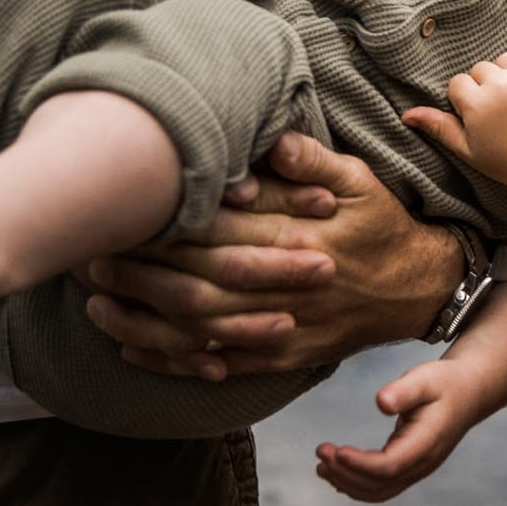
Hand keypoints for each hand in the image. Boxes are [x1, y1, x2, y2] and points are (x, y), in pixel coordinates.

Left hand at [81, 131, 460, 379]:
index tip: (123, 217)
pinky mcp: (281, 356)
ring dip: (145, 322)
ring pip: (201, 332)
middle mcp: (286, 289)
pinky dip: (175, 363)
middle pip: (199, 284)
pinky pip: (220, 365)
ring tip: (96, 306)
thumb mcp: (360, 180)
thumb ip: (312, 161)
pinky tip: (134, 352)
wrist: (419, 288)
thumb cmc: (382, 224)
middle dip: (141, 274)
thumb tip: (273, 140)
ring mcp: (282, 329)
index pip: (222, 234)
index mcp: (300, 239)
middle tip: (88, 259)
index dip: (169, 227)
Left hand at [313, 357, 485, 502]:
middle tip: (320, 452)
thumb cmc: (445, 383)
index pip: (390, 465)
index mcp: (427, 443)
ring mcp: (417, 470)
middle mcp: (423, 464)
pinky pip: (382, 487)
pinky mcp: (410, 468)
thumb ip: (404, 390)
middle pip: (380, 483)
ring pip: (379, 491)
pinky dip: (357, 485)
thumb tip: (381, 402)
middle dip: (346, 472)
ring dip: (348, 483)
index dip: (361, 464)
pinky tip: (338, 474)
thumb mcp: (426, 378)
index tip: (335, 451)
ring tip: (321, 467)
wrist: (468, 393)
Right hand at [403, 54, 506, 224]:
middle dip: (485, 86)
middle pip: (480, 69)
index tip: (479, 120)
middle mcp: (502, 84)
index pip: (458, 84)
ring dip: (506, 76)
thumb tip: (406, 114)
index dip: (465, 102)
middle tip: (499, 114)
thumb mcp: (469, 150)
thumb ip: (439, 128)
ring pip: (505, 60)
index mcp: (478, 104)